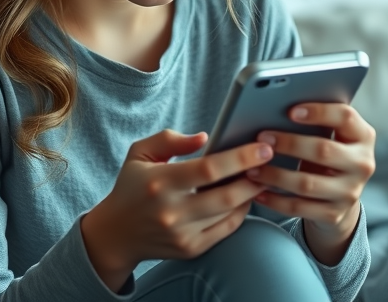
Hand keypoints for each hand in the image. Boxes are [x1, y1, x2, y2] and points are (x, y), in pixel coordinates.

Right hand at [81, 129, 273, 291]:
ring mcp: (183, 234)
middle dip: (255, 177)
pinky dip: (240, 211)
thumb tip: (205, 138)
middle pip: (227, 195)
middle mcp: (172, 211)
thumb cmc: (132, 186)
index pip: (209, 169)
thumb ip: (170, 139)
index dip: (240, 157)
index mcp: (160, 181)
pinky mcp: (191, 249)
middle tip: (270, 161)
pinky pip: (226, 228)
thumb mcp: (140, 153)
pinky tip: (244, 197)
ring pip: (231, 212)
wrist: (116, 234)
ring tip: (260, 175)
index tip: (262, 148)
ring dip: (250, 193)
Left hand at [246, 103, 375, 264]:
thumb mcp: (331, 135)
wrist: (341, 196)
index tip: (290, 111)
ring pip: (306, 182)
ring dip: (275, 174)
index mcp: (364, 136)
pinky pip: (298, 207)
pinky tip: (258, 191)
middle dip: (289, 143)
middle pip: (323, 150)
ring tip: (252, 168)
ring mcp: (350, 192)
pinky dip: (274, 199)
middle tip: (262, 138)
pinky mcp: (335, 214)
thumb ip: (315, 121)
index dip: (319, 112)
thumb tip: (276, 107)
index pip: (346, 117)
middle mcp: (363, 164)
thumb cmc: (328, 154)